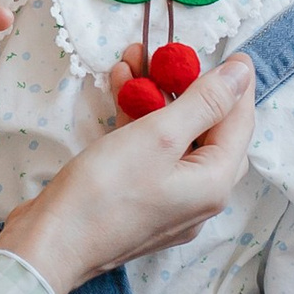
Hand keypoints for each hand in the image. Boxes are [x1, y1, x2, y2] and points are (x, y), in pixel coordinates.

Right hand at [0, 54, 256, 293]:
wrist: (51, 243)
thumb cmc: (104, 191)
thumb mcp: (158, 136)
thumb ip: (204, 101)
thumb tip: (242, 73)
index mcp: (214, 183)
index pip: (239, 122)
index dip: (235, 84)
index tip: (231, 50)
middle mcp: (200, 196)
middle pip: (208, 129)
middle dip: (187, 86)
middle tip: (172, 57)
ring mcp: (169, 201)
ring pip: (175, 138)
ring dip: (156, 98)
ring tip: (132, 60)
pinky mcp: (140, 200)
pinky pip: (152, 153)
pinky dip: (139, 122)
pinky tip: (119, 91)